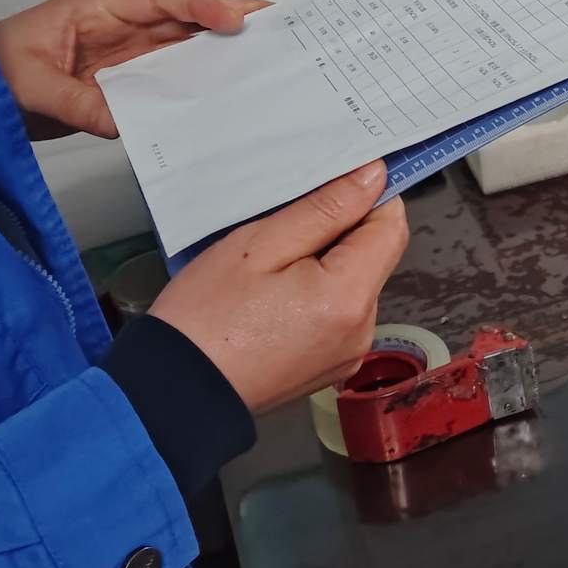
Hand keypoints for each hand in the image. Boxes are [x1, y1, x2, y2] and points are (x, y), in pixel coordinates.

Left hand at [0, 0, 268, 140]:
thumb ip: (77, 103)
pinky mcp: (119, 85)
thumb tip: (126, 123)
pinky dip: (194, 83)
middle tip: (275, 19)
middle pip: (179, 17)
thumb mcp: (29, 87)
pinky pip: (165, 80)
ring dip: (218, 49)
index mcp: (93, 12)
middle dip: (225, 15)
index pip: (156, 0)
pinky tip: (222, 92)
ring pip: (179, 47)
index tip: (232, 19)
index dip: (197, 6)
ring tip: (264, 52)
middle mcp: (114, 30)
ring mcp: (119, 57)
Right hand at [150, 162, 409, 414]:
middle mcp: (362, 330)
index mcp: (350, 298)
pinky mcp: (331, 365)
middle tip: (286, 228)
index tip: (335, 185)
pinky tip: (275, 295)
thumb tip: (374, 177)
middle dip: (341, 232)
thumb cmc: (206, 317)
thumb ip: (325, 209)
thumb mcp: (261, 244)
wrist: (176, 390)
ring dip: (327, 263)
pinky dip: (318, 294)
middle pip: (376, 256)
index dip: (370, 198)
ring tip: (273, 267)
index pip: (391, 227)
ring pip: (357, 283)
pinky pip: (340, 313)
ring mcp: (349, 353)